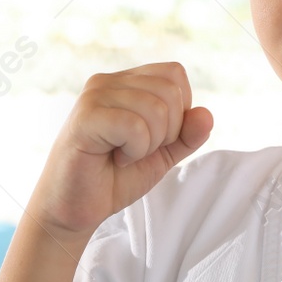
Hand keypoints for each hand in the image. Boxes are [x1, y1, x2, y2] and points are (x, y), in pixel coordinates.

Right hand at [31, 62, 212, 235]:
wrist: (75, 207)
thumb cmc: (115, 176)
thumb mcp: (163, 154)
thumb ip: (188, 134)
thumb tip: (206, 114)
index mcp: (126, 82)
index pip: (174, 74)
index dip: (179, 111)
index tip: (153, 138)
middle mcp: (108, 81)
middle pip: (170, 90)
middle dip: (167, 131)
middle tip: (137, 150)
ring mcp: (94, 96)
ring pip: (156, 109)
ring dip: (148, 144)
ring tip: (123, 154)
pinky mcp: (85, 118)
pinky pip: (135, 126)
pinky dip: (134, 151)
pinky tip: (114, 158)